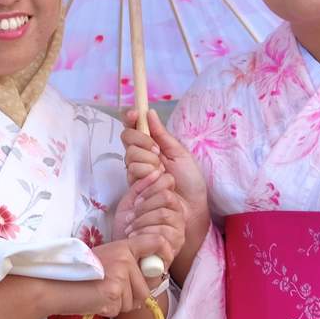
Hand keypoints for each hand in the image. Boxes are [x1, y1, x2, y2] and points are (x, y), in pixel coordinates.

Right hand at [50, 239, 155, 317]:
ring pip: (135, 301)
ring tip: (101, 294)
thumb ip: (128, 264)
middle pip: (147, 287)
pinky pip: (120, 309)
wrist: (56, 284)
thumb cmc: (80, 274)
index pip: (155, 241)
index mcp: (124, 246)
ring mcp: (120, 274)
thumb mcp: (107, 260)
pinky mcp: (114, 291)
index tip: (163, 264)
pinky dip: (109, 310)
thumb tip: (154, 278)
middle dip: (133, 296)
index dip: (165, 252)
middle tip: (111, 290)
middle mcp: (125, 258)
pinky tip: (96, 300)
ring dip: (120, 304)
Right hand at [122, 109, 208, 234]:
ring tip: (162, 171)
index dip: (131, 118)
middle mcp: (141, 156)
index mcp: (153, 145)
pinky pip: (133, 170)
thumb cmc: (190, 180)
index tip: (134, 113)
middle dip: (142, 141)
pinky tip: (157, 179)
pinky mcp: (134, 185)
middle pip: (127, 137)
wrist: (192, 206)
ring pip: (130, 155)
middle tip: (158, 152)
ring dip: (148, 161)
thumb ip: (162, 134)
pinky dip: (147, 172)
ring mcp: (137, 171)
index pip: (135, 127)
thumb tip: (149, 112)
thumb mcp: (179, 152)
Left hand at [123, 175, 186, 263]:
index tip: (135, 202)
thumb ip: (140, 187)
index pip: (167, 183)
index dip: (148, 190)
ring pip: (164, 214)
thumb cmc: (127, 232)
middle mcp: (178, 215)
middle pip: (166, 197)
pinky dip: (144, 234)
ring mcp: (179, 231)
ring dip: (142, 221)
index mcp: (169, 202)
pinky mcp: (174, 247)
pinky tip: (134, 239)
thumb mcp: (130, 204)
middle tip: (131, 218)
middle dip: (144, 207)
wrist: (125, 258)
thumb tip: (154, 171)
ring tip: (130, 230)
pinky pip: (162, 233)